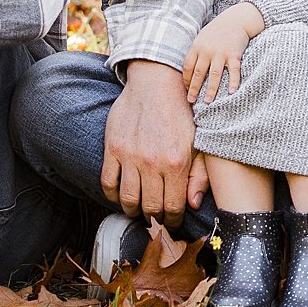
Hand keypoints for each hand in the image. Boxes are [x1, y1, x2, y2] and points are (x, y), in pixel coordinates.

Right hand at [100, 62, 199, 226]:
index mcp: (177, 162)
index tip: (172, 222)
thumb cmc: (182, 113)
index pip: (173, 207)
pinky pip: (108, 183)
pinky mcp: (113, 148)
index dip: (172, 220)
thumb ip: (198, 174)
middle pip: (150, 207)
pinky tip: (121, 196)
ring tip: (139, 210)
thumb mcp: (199, 142)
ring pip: (127, 200)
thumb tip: (192, 204)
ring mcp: (130, 156)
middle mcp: (152, 162)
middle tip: (156, 217)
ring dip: (133, 211)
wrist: (156, 83)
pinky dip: (113, 196)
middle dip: (154, 218)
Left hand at [182, 3, 263, 104]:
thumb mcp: (202, 38)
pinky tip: (232, 92)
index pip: (188, 67)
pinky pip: (233, 71)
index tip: (187, 90)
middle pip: (199, 73)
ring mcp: (221, 53)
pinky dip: (233, 82)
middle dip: (194, 88)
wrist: (236, 19)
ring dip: (211, 89)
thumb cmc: (217, 31)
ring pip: (214, 75)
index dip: (186, 80)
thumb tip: (188, 70)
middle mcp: (207, 51)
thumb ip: (196, 52)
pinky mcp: (234, 54)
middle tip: (191, 100)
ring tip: (208, 101)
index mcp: (197, 47)